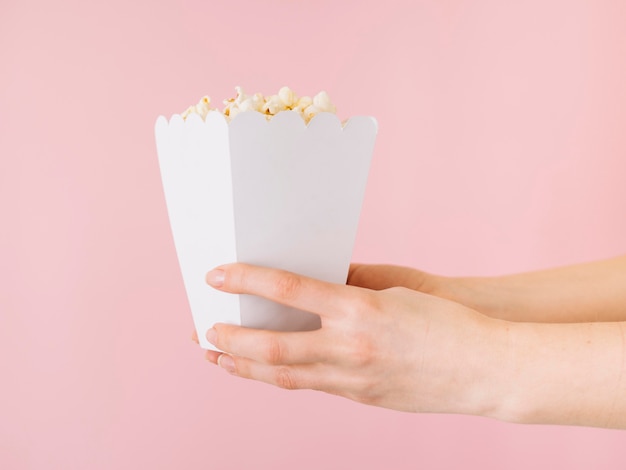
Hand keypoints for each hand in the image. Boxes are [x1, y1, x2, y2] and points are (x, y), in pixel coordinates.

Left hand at [193, 263, 509, 417]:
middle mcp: (350, 346)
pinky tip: (263, 371)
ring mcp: (354, 378)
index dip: (246, 281)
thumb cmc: (446, 321)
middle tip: (203, 330)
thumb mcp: (397, 289)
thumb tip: (317, 279)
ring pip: (283, 376)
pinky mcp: (360, 397)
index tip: (217, 275)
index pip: (288, 290)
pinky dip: (281, 377)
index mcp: (360, 309)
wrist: (485, 369)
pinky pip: (310, 386)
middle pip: (272, 345)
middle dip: (230, 338)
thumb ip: (352, 285)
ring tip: (217, 359)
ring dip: (244, 367)